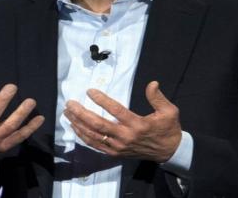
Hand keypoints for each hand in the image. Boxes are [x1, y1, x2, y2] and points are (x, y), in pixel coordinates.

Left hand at [64, 81, 181, 162]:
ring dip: (79, 124)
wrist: (168, 152)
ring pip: (94, 136)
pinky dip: (84, 136)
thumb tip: (152, 83)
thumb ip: (158, 98)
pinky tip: (76, 127)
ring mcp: (118, 147)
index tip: (90, 91)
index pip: (116, 110)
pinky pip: (96, 145)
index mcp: (138, 124)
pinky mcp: (115, 153)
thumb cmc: (168, 129)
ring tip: (68, 112)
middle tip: (70, 103)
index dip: (102, 100)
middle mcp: (126, 137)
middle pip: (98, 125)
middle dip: (81, 113)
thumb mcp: (169, 111)